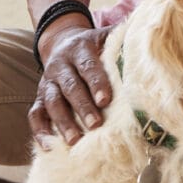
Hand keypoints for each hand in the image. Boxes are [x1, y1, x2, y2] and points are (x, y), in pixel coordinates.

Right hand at [29, 22, 112, 149]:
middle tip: (95, 125)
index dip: (96, 83)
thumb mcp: (105, 36)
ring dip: (62, 121)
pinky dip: (40, 130)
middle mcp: (60, 65)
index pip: (88, 66)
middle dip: (82, 106)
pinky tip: (49, 146)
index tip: (106, 100)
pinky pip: (35, 114)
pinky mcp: (38, 97)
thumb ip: (121, 39)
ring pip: (51, 102)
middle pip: (70, 86)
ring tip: (74, 140)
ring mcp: (47, 82)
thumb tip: (148, 41)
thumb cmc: (93, 45)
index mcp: (80, 49)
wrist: (61, 41)